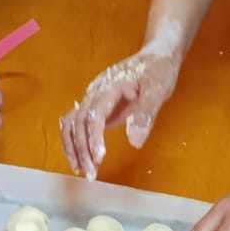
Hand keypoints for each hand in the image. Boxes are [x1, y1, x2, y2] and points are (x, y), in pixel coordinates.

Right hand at [58, 44, 182, 179]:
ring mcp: (93, 99)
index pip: (93, 114)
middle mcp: (95, 92)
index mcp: (109, 87)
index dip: (93, 138)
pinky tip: (81, 158)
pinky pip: (77, 124)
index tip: (99, 159)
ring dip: (73, 147)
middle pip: (78, 122)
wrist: (156, 56)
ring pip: (72, 123)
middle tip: (91, 174)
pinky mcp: (96, 107)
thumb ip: (145, 114)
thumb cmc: (158, 71)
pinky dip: (75, 142)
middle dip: (81, 149)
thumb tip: (135, 142)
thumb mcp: (158, 90)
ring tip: (82, 170)